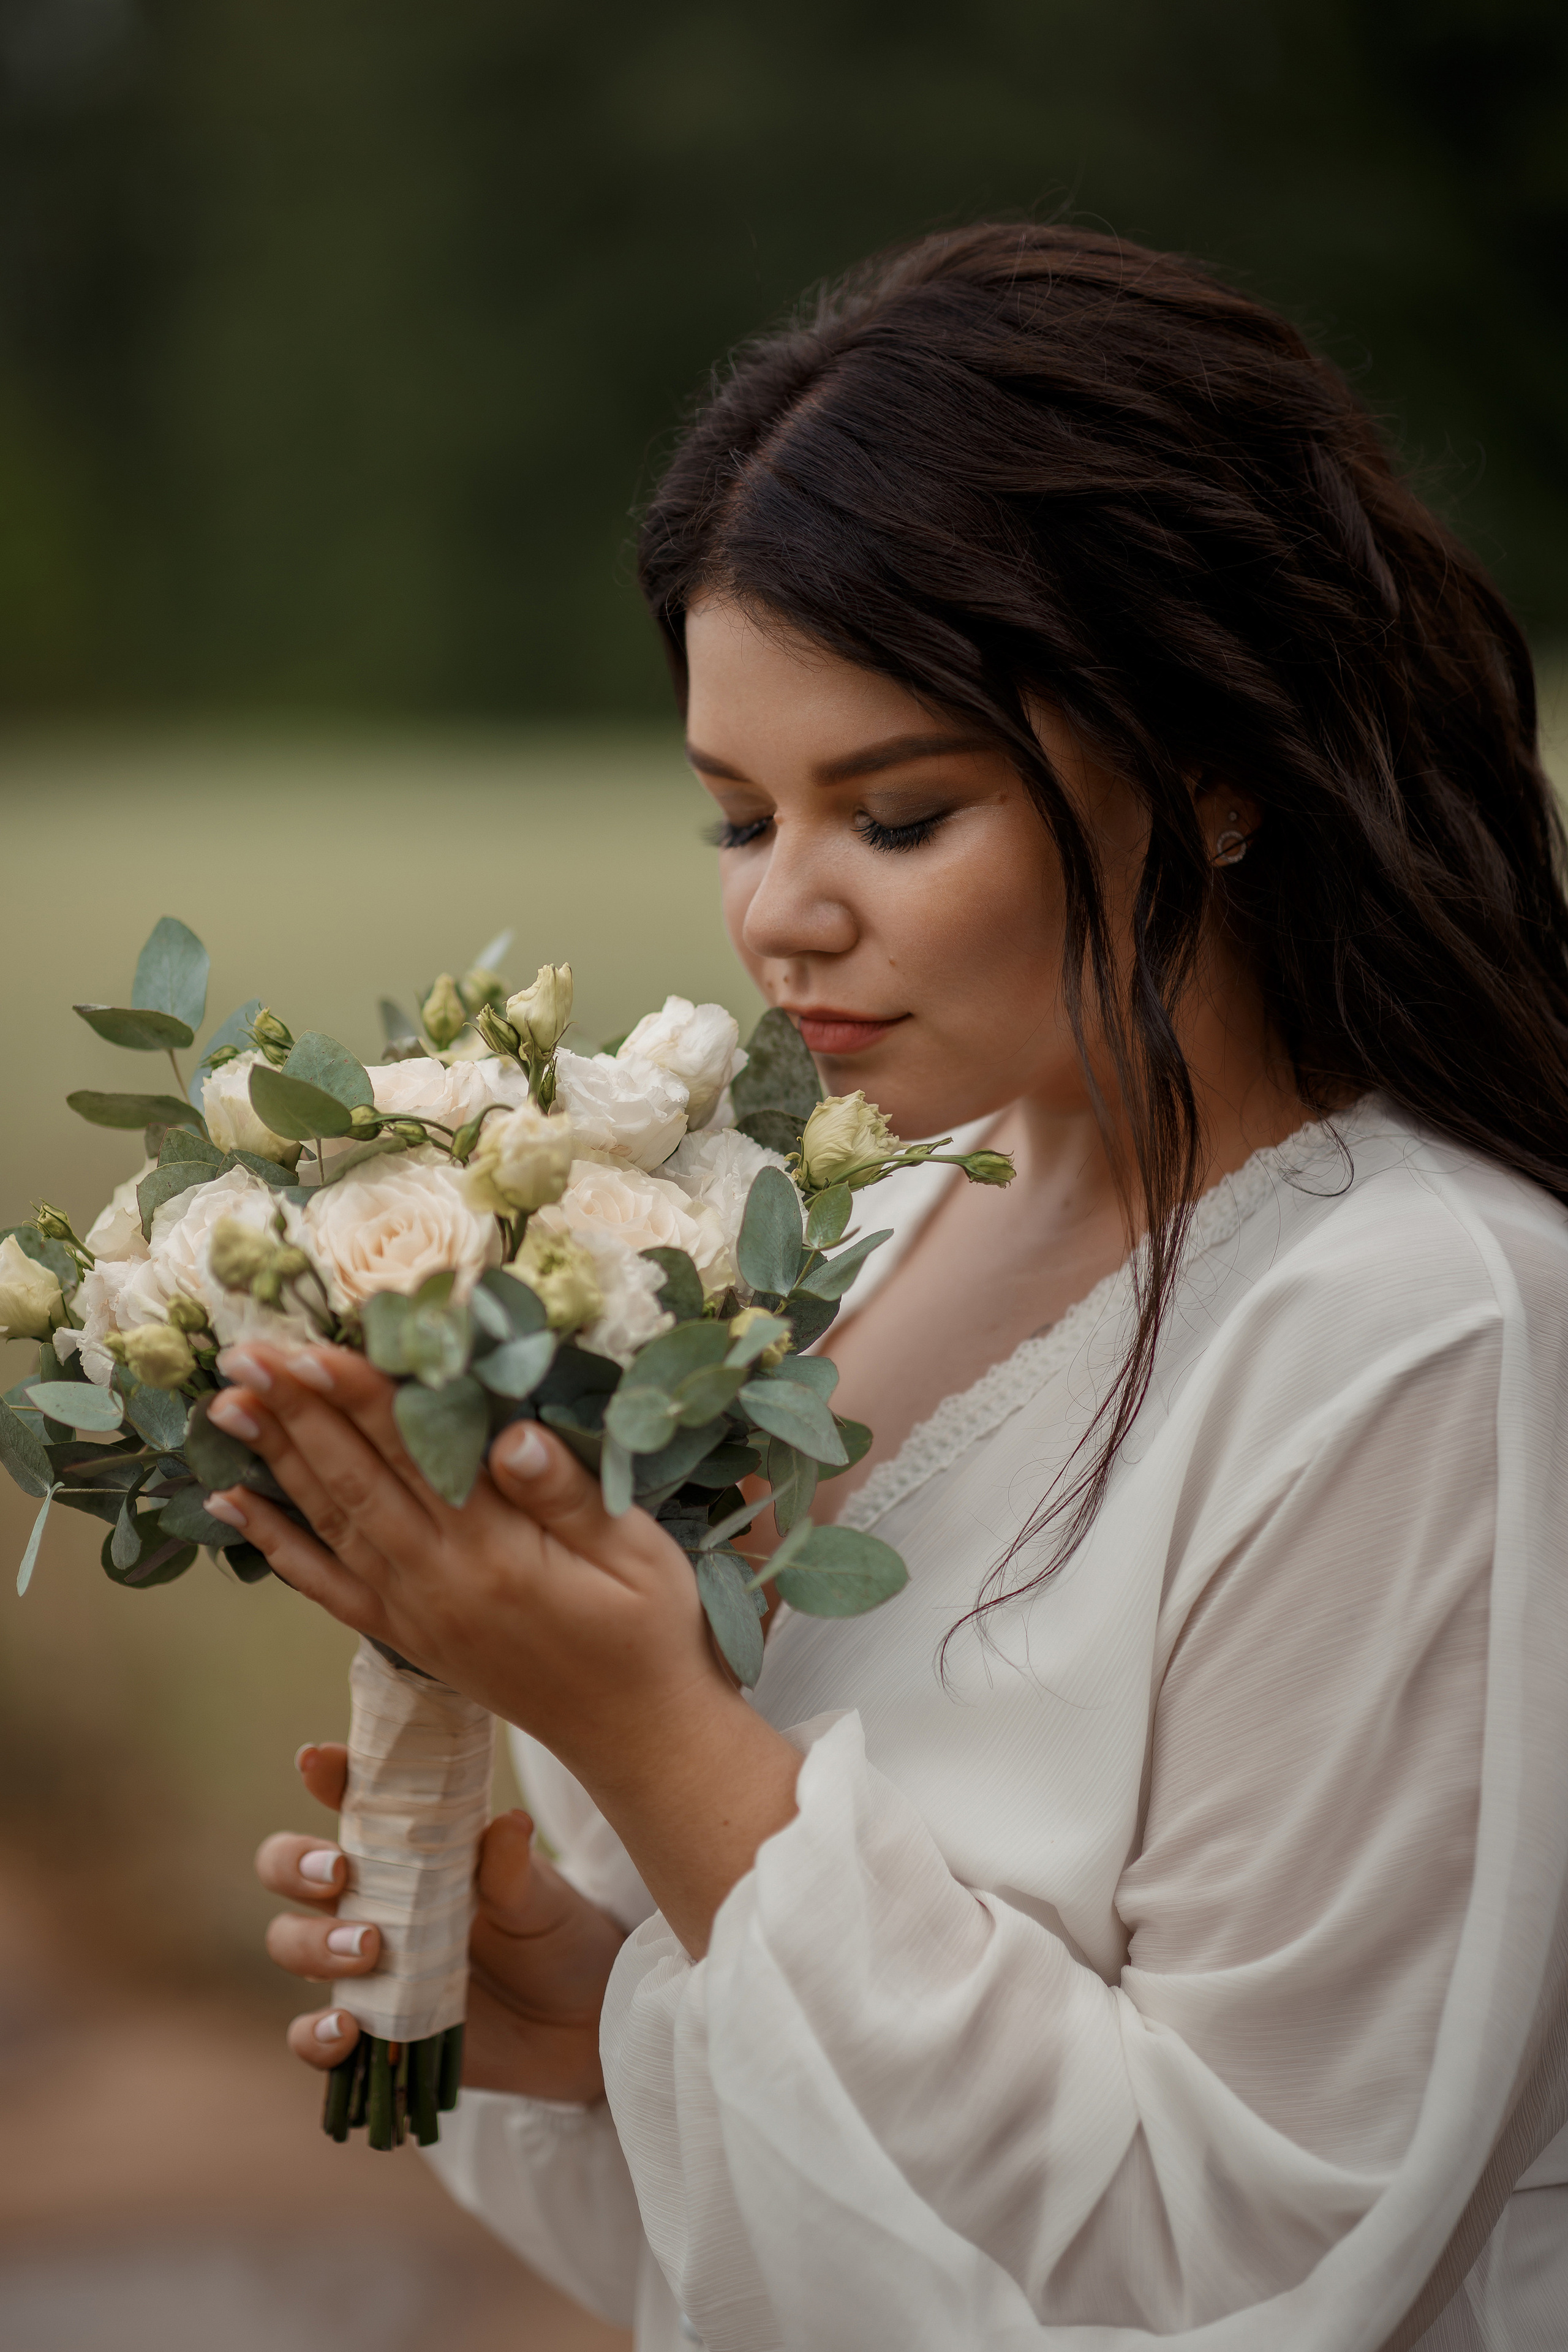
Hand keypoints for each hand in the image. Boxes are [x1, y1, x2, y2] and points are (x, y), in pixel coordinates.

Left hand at [210, 1342, 803, 1955]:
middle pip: (353, 1479)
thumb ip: (570, 1495)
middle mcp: (438, 1581)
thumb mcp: (639, 1554)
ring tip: (227, 1403)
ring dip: (275, 1459)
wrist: (635, 1734)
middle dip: (295, 1410)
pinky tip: (232, 1505)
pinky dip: (275, 1543)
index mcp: (497, 1553)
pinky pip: (324, 1586)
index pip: (414, 1452)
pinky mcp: (404, 1637)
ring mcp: (413, 1612)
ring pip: (329, 1521)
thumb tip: (511, 1434)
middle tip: (242, 1351)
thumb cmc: (650, 1631)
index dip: (359, 1394)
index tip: (307, 1345)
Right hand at [258, 1739, 627, 2100]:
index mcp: (407, 1849)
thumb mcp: (540, 1898)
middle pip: (290, 1869)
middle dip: (295, 1863)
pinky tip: (346, 2030)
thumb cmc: (552, 1936)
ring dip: (310, 1943)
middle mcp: (371, 1901)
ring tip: (365, 1948)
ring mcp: (362, 1966)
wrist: (577, 2021)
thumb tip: (511, 1822)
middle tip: (338, 1873)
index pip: (353, 1800)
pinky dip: (315, 2035)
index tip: (316, 1760)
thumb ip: (513, 1868)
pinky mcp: (370, 2030)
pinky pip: (312, 2037)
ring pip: (290, 1942)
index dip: (327, 1774)